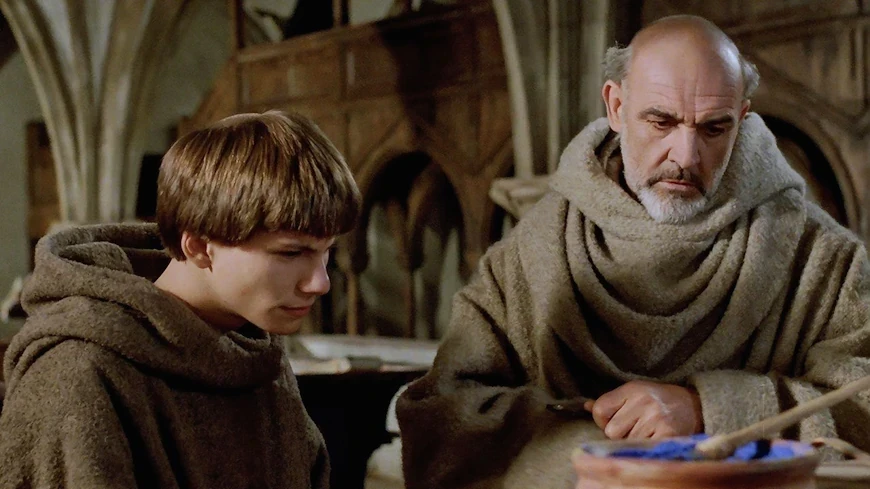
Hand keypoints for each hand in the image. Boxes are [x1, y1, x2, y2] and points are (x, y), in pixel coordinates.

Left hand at [583, 380, 702, 439]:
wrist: (694, 406)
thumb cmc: (658, 400)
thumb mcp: (634, 393)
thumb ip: (611, 401)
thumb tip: (585, 406)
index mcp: (632, 389)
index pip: (599, 410)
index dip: (603, 420)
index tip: (615, 420)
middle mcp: (643, 401)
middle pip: (611, 431)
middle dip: (620, 434)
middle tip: (635, 427)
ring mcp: (656, 418)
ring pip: (626, 443)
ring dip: (633, 442)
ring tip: (647, 432)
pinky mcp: (667, 434)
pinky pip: (642, 449)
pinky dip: (646, 448)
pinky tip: (654, 439)